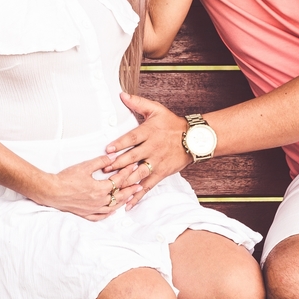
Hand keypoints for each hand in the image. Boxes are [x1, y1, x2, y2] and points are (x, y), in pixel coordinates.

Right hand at [34, 154, 142, 220]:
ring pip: (112, 207)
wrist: (52, 191)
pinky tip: (112, 211)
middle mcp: (99, 201)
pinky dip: (108, 214)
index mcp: (100, 189)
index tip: (133, 168)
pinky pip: (101, 216)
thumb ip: (101, 162)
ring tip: (129, 198)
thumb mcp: (85, 166)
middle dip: (130, 190)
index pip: (119, 181)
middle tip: (139, 186)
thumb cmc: (66, 179)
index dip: (127, 173)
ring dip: (122, 202)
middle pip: (119, 196)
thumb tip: (113, 158)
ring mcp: (93, 209)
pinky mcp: (86, 213)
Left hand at [104, 92, 192, 207]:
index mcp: (149, 132)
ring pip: (139, 173)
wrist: (193, 139)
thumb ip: (138, 103)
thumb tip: (122, 94)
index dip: (120, 143)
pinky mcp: (161, 173)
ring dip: (126, 180)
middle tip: (105, 170)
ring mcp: (157, 162)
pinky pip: (148, 186)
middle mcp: (152, 148)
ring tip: (112, 187)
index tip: (108, 149)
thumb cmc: (172, 123)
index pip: (132, 138)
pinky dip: (138, 195)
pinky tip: (128, 203)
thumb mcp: (156, 109)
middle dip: (118, 165)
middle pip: (133, 158)